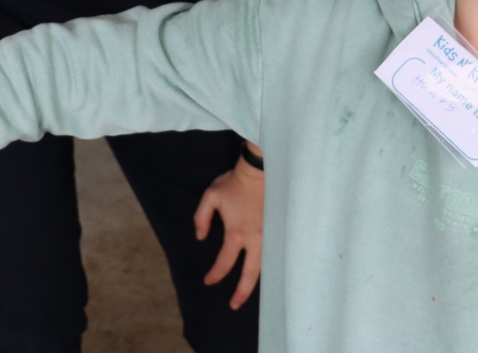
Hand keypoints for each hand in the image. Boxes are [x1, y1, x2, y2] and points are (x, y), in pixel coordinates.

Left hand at [193, 147, 264, 309]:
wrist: (260, 171)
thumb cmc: (234, 183)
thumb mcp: (210, 197)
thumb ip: (201, 218)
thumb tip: (200, 237)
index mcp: (237, 233)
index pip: (224, 262)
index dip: (215, 274)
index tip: (208, 281)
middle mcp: (255, 240)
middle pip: (249, 274)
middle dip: (241, 292)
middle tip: (233, 305)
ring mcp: (268, 236)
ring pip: (264, 267)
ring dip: (256, 283)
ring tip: (249, 294)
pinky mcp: (276, 230)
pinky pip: (272, 256)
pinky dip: (268, 268)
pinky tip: (265, 275)